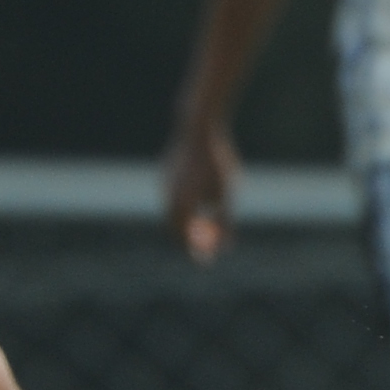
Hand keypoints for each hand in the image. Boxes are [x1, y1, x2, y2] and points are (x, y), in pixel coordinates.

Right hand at [163, 125, 240, 262]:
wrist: (198, 128)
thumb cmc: (217, 161)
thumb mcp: (227, 193)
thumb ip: (225, 221)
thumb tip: (226, 246)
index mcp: (181, 206)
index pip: (184, 240)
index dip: (195, 253)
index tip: (207, 261)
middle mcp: (167, 198)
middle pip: (176, 230)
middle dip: (190, 239)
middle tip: (207, 245)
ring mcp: (162, 186)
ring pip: (176, 211)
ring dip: (190, 217)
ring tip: (211, 195)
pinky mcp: (164, 175)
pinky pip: (175, 196)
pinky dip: (186, 202)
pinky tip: (200, 180)